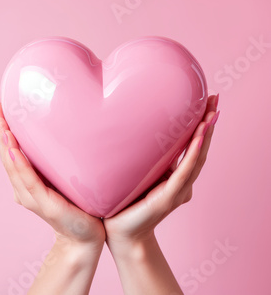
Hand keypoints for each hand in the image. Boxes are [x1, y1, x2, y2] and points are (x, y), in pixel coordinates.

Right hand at [0, 103, 104, 247]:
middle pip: (7, 155)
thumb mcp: (62, 178)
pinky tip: (13, 148)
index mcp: (25, 181)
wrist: (85, 237)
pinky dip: (19, 164)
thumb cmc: (76, 206)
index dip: (3, 130)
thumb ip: (54, 163)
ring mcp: (32, 197)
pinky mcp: (44, 204)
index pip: (10, 151)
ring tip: (2, 123)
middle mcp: (23, 188)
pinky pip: (29, 180)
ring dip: (6, 143)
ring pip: (14, 166)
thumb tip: (60, 133)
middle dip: (0, 131)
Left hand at [104, 94, 219, 244]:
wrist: (118, 233)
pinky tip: (199, 138)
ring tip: (211, 114)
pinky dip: (193, 155)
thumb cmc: (124, 203)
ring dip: (205, 135)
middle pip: (199, 149)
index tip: (207, 102)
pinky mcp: (168, 198)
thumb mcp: (136, 174)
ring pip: (196, 159)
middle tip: (214, 99)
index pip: (192, 146)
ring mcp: (177, 191)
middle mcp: (181, 183)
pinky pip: (183, 173)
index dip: (201, 125)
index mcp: (174, 176)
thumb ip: (145, 159)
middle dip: (208, 123)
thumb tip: (137, 132)